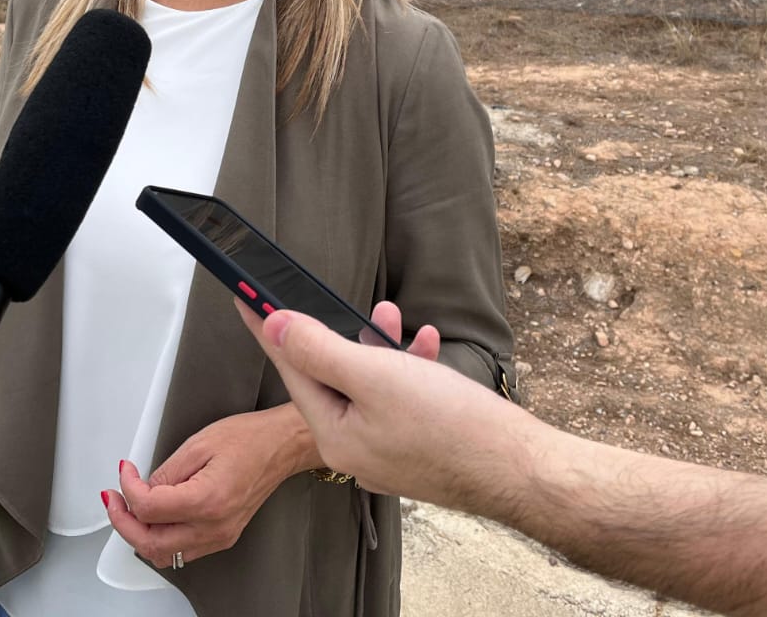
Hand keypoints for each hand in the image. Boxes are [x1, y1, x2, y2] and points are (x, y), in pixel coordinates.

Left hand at [102, 404, 314, 568]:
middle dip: (123, 521)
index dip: (127, 488)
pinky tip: (155, 516)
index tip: (125, 471)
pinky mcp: (223, 537)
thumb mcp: (198, 444)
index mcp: (207, 500)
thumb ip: (166, 471)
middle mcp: (214, 526)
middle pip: (150, 543)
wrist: (281, 447)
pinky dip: (161, 538)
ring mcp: (220, 536)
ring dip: (140, 534)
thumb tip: (142, 488)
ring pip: (164, 554)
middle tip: (113, 498)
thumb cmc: (249, 439)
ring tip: (129, 507)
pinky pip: (182, 551)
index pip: (148, 508)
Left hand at [240, 300, 523, 509]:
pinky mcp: (419, 448)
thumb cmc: (451, 425)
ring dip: (382, 347)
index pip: (291, 370)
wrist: (520, 468)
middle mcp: (357, 448)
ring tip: (396, 318)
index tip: (246, 298)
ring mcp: (389, 452)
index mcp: (335, 434)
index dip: (269, 328)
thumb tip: (275, 326)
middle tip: (348, 304)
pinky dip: (410, 369)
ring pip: (370, 385)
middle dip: (342, 334)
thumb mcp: (374, 374)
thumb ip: (319, 349)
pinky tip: (427, 347)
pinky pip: (401, 400)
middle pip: (332, 377)